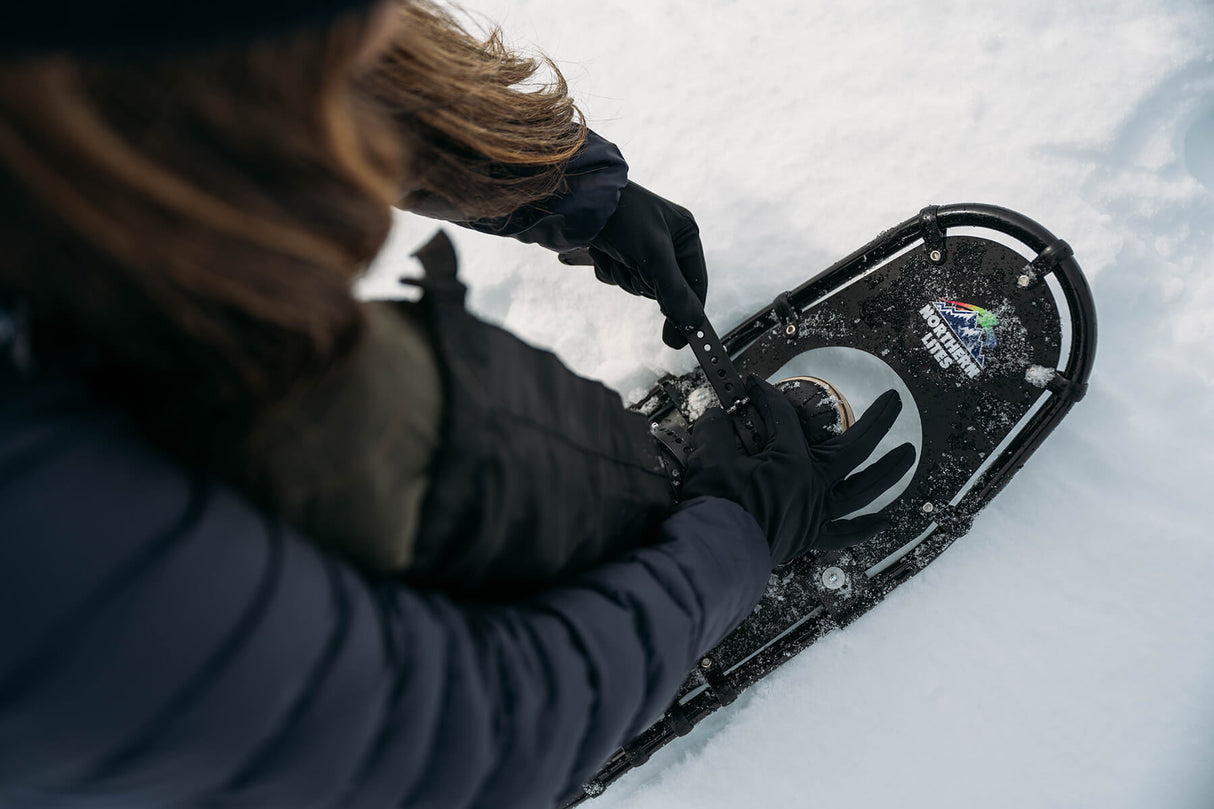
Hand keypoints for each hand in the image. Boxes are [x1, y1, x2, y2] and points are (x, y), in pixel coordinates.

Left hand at [588, 181, 707, 348]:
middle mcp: (667, 242)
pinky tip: (603, 251)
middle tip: (633, 263)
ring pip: (638, 286)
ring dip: (624, 276)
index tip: (682, 337)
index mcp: (686, 234)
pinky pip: (619, 277)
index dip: (688, 309)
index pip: (696, 283)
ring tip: (615, 252)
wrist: (580, 198)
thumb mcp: (653, 255)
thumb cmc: (623, 217)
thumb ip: (674, 291)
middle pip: (664, 289)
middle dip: (644, 281)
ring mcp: (642, 248)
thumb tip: (691, 323)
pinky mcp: (619, 251)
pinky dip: (609, 270)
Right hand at [681, 378, 915, 565]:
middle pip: (855, 447)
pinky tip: (885, 519)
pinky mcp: (809, 536)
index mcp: (791, 462)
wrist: (715, 554)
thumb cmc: (716, 509)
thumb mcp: (709, 459)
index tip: (755, 386)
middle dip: (878, 421)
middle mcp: (813, 485)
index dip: (768, 396)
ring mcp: (815, 512)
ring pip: (863, 490)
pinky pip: (844, 532)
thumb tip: (716, 417)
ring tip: (908, 455)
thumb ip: (715, 431)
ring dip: (889, 471)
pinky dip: (866, 526)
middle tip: (895, 400)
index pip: (784, 417)